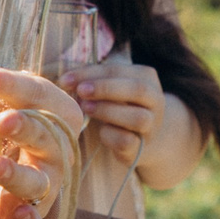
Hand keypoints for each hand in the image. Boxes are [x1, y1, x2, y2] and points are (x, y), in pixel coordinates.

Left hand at [0, 69, 87, 218]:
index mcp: (44, 111)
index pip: (36, 91)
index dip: (12, 84)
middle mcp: (52, 150)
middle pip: (46, 136)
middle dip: (27, 128)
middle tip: (3, 121)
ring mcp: (46, 188)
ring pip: (40, 183)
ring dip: (19, 175)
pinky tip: (16, 215)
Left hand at [59, 45, 164, 172]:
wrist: (141, 139)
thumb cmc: (117, 107)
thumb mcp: (108, 90)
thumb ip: (92, 81)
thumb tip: (64, 79)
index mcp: (146, 78)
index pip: (118, 70)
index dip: (91, 73)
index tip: (66, 79)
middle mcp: (155, 101)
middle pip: (137, 89)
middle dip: (106, 88)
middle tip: (81, 91)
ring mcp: (151, 126)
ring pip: (138, 117)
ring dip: (109, 111)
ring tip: (86, 109)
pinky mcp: (142, 148)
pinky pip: (128, 141)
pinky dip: (111, 136)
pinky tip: (100, 132)